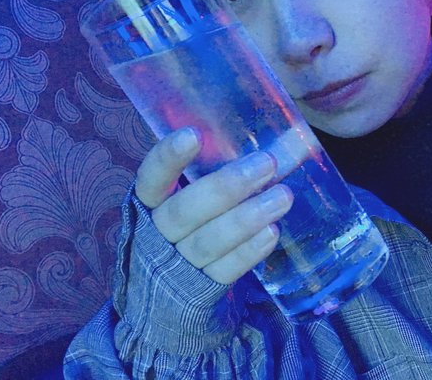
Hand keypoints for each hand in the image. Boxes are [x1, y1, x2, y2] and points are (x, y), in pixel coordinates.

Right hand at [134, 127, 292, 283]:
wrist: (164, 296)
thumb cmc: (184, 228)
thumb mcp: (182, 198)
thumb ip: (207, 176)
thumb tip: (263, 145)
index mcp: (148, 204)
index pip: (151, 178)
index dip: (167, 158)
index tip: (194, 135)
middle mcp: (156, 234)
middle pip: (186, 211)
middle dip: (227, 186)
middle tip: (267, 163)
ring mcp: (177, 265)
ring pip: (209, 241)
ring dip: (248, 218)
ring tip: (283, 197)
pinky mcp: (200, 291)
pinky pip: (225, 271)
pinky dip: (249, 252)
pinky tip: (272, 232)